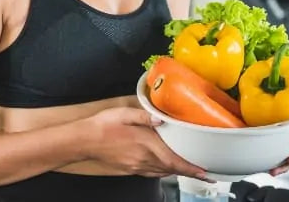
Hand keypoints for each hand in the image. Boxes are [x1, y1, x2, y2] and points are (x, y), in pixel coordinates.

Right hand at [88, 107, 209, 180]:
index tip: (205, 171)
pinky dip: (162, 171)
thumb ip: (143, 115)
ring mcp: (136, 166)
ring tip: (187, 169)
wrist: (83, 141)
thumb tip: (161, 118)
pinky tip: (163, 167)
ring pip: (162, 172)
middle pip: (170, 169)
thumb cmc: (102, 126)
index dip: (190, 168)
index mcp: (144, 144)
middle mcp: (143, 159)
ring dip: (176, 171)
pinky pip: (151, 173)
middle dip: (188, 170)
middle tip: (203, 171)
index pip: (173, 160)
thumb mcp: (122, 114)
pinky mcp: (129, 169)